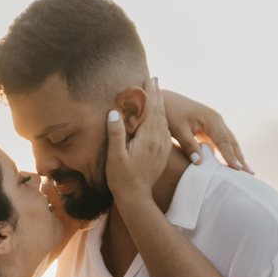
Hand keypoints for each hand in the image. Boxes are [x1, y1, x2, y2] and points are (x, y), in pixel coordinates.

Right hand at [104, 78, 172, 202]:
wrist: (136, 198)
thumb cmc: (122, 178)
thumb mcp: (115, 156)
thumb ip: (116, 134)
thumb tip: (113, 113)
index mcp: (148, 137)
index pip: (151, 109)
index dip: (150, 93)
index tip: (149, 78)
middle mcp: (159, 140)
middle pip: (159, 112)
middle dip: (157, 95)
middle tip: (154, 79)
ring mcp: (162, 147)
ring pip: (163, 120)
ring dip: (160, 106)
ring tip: (156, 94)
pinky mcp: (162, 153)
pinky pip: (164, 130)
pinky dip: (161, 119)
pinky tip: (158, 117)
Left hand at [162, 90, 250, 173]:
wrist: (165, 100)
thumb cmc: (170, 113)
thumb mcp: (177, 129)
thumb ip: (189, 145)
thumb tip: (199, 163)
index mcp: (211, 118)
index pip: (224, 140)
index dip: (231, 156)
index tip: (238, 169)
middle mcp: (217, 121)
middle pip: (231, 142)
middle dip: (240, 158)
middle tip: (250, 174)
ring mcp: (214, 126)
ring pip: (228, 143)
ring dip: (236, 157)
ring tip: (246, 173)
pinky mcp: (209, 131)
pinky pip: (221, 144)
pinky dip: (226, 155)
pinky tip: (230, 167)